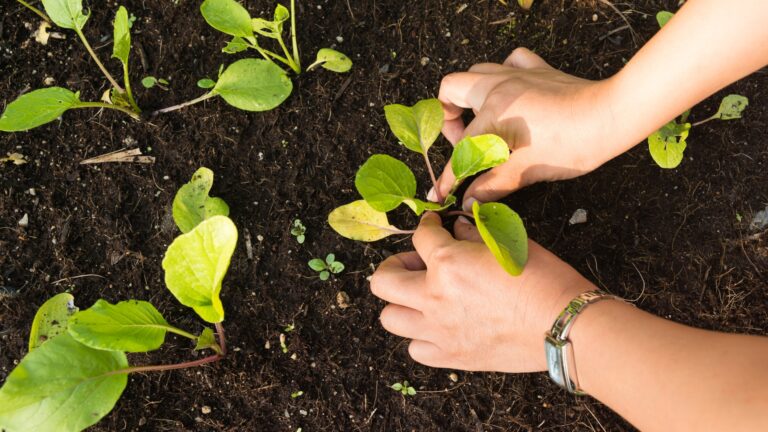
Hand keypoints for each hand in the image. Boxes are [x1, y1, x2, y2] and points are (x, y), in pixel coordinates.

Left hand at [369, 212, 594, 372]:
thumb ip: (474, 233)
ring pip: (390, 318)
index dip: (427, 226)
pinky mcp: (451, 356)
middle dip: (394, 265)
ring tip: (422, 298)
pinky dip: (421, 337)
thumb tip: (458, 228)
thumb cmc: (543, 278)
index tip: (434, 227)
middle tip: (415, 263)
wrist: (563, 325)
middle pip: (382, 281)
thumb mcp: (507, 242)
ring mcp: (438, 330)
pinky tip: (438, 326)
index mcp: (447, 262)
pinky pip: (416, 349)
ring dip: (401, 303)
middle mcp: (433, 297)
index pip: (420, 236)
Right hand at [433, 48, 628, 208]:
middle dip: (449, 117)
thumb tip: (470, 200)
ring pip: (477, 72)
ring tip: (483, 121)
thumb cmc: (574, 143)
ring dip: (471, 96)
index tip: (442, 190)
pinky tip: (509, 93)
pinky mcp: (538, 69)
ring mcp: (518, 73)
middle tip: (465, 142)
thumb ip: (493, 185)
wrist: (612, 116)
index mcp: (494, 111)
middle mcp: (499, 86)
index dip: (449, 175)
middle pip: (451, 88)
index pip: (462, 147)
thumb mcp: (528, 170)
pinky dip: (503, 75)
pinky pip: (510, 61)